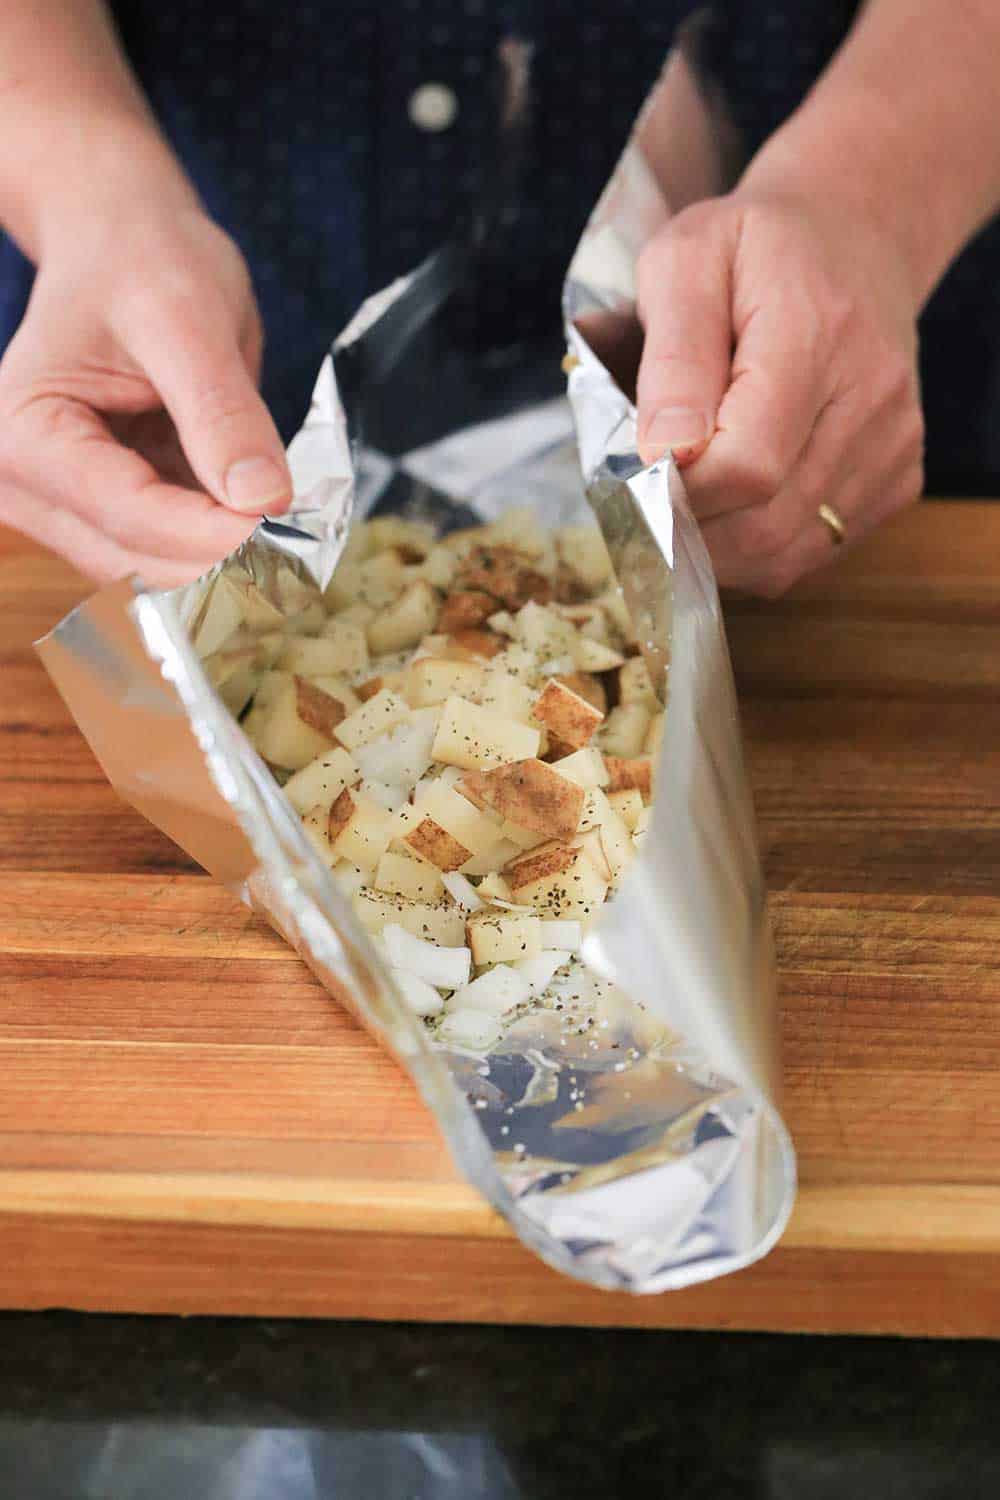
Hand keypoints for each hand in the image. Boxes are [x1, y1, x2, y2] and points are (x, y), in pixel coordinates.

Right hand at [0, 205, 291, 584]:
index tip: (291, 531)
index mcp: (27, 435)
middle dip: (224, 559)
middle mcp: (28, 487)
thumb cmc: (140, 260)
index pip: (130, 515)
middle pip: (140, 561)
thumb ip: (222, 411)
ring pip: (158, 572)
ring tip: (293, 527)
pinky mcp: (108, 515)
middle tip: (308, 537)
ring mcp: (66, 509)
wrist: (125, 244)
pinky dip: (222, 547)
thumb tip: (263, 498)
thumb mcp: (187, 317)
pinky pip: (171, 553)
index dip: (216, 535)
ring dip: (227, 563)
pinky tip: (266, 521)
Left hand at [635, 188, 924, 595]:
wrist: (854, 237)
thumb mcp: (687, 261)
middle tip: (644, 501)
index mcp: (817, 334)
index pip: (749, 465)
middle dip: (687, 531)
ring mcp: (892, 446)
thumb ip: (673, 358)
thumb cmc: (754, 247)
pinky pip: (813, 552)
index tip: (635, 474)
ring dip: (717, 552)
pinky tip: (734, 504)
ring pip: (787, 554)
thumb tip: (662, 454)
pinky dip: (758, 549)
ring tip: (683, 504)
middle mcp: (871, 399)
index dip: (680, 492)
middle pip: (767, 524)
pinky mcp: (897, 478)